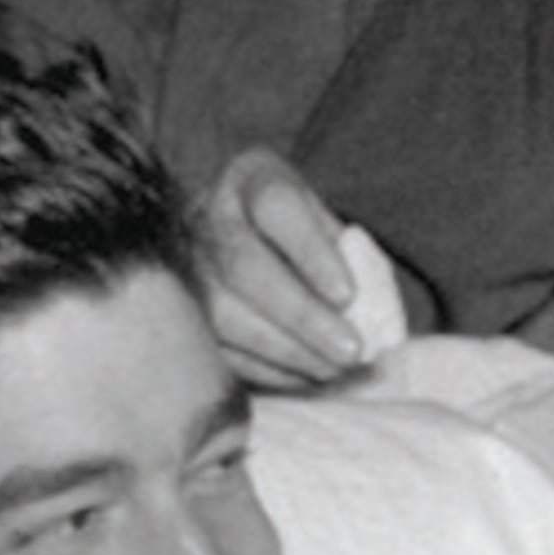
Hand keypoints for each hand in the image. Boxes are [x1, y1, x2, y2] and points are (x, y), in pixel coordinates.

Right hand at [197, 147, 399, 387]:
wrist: (249, 244)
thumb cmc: (307, 240)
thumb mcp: (335, 232)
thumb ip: (359, 266)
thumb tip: (373, 323)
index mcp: (254, 180)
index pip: (277, 206)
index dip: (312, 253)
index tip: (348, 295)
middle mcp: (207, 215)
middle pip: (243, 264)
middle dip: (302, 314)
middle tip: (351, 350)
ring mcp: (182, 264)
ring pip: (222, 312)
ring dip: (287, 350)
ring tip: (336, 368)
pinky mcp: (180, 314)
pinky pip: (215, 347)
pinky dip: (267, 368)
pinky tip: (307, 375)